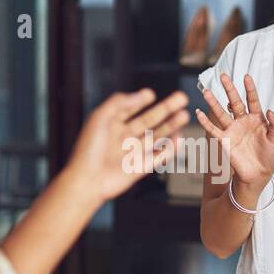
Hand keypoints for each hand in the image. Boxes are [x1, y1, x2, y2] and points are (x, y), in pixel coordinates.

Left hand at [66, 87, 189, 201]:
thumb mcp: (100, 117)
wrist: (88, 180)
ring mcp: (133, 152)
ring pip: (157, 136)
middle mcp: (124, 137)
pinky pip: (159, 155)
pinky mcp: (141, 166)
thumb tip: (140, 94)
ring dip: (171, 125)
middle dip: (166, 109)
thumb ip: (119, 102)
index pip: (130, 108)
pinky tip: (179, 137)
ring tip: (184, 114)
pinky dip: (170, 148)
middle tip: (182, 98)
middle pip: (149, 119)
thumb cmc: (88, 150)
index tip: (151, 93)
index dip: (140, 100)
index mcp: (112, 124)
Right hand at [195, 73, 273, 187]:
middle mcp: (243, 122)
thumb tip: (271, 110)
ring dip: (213, 102)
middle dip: (229, 89)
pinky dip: (205, 122)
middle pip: (235, 101)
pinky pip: (213, 129)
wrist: (259, 174)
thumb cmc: (270, 158)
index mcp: (257, 119)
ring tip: (205, 91)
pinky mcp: (225, 141)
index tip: (246, 76)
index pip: (253, 100)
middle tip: (223, 76)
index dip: (250, 88)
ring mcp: (233, 130)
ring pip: (221, 113)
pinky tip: (199, 112)